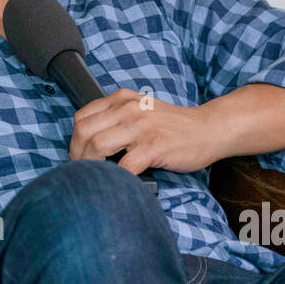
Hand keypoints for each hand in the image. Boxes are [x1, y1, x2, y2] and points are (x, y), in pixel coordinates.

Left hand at [69, 89, 221, 175]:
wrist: (209, 129)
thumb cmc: (173, 126)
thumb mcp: (140, 110)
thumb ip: (116, 119)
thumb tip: (86, 144)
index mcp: (121, 99)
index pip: (81, 118)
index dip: (75, 141)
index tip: (80, 157)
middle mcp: (128, 108)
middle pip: (83, 132)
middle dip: (78, 156)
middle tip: (85, 172)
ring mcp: (141, 126)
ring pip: (97, 146)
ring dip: (92, 168)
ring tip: (100, 178)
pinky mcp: (154, 145)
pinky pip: (124, 167)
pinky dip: (117, 179)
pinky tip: (121, 184)